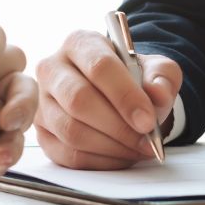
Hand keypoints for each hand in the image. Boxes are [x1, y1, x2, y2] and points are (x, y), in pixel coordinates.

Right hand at [35, 30, 181, 169]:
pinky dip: (101, 161)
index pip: (100, 67)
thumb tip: (158, 94)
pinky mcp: (42, 133)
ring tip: (139, 148)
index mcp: (81, 43)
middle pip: (79, 99)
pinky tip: (123, 156)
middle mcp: (53, 68)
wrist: (119, 94)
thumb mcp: (157, 69)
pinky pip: (68, 154)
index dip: (125, 96)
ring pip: (71, 130)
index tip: (148, 120)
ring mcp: (43, 102)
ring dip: (111, 146)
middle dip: (119, 126)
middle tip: (146, 140)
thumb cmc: (134, 78)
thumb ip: (162, 77)